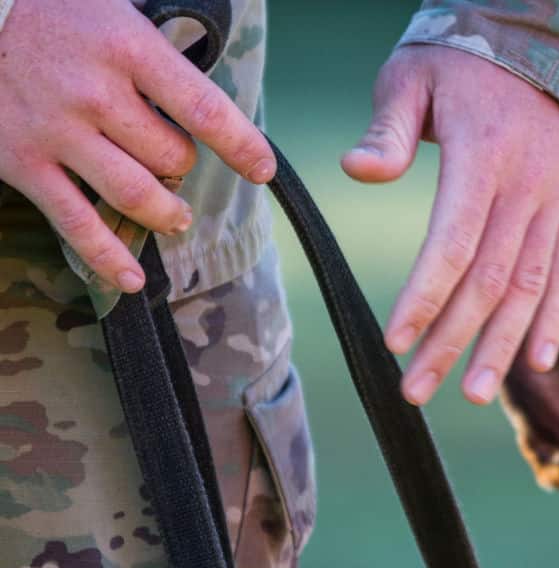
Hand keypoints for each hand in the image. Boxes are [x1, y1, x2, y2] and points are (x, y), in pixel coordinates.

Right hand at [0, 0, 275, 291]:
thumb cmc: (60, 17)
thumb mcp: (120, 17)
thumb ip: (164, 64)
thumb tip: (215, 116)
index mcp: (127, 48)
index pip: (203, 108)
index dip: (242, 146)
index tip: (262, 169)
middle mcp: (94, 92)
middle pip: (170, 156)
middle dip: (183, 166)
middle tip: (175, 161)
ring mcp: (56, 130)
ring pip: (135, 194)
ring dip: (165, 213)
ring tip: (175, 217)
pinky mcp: (22, 162)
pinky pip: (75, 222)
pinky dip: (107, 257)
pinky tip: (132, 279)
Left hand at [343, 46, 558, 405]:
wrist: (548, 42)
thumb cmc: (464, 62)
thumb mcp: (413, 76)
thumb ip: (388, 129)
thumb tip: (358, 171)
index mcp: (484, 156)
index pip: (454, 242)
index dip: (425, 296)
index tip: (395, 342)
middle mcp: (528, 186)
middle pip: (489, 279)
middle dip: (451, 340)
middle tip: (416, 389)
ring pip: (530, 286)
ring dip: (501, 345)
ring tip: (470, 392)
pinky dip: (553, 318)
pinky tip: (535, 362)